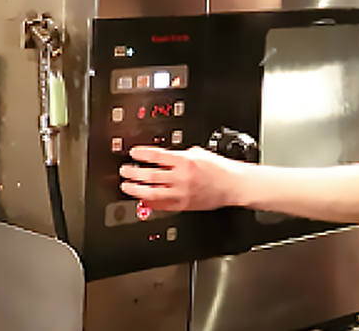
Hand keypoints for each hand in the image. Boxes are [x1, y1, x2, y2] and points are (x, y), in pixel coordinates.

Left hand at [119, 146, 243, 211]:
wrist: (233, 185)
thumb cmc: (220, 169)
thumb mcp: (200, 153)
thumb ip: (182, 154)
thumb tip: (167, 156)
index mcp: (185, 161)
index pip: (157, 156)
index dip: (142, 154)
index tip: (133, 154)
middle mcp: (182, 177)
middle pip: (150, 175)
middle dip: (134, 173)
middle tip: (124, 171)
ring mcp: (182, 193)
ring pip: (152, 192)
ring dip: (136, 189)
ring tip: (127, 186)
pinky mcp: (184, 205)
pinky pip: (162, 205)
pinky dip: (151, 202)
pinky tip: (143, 200)